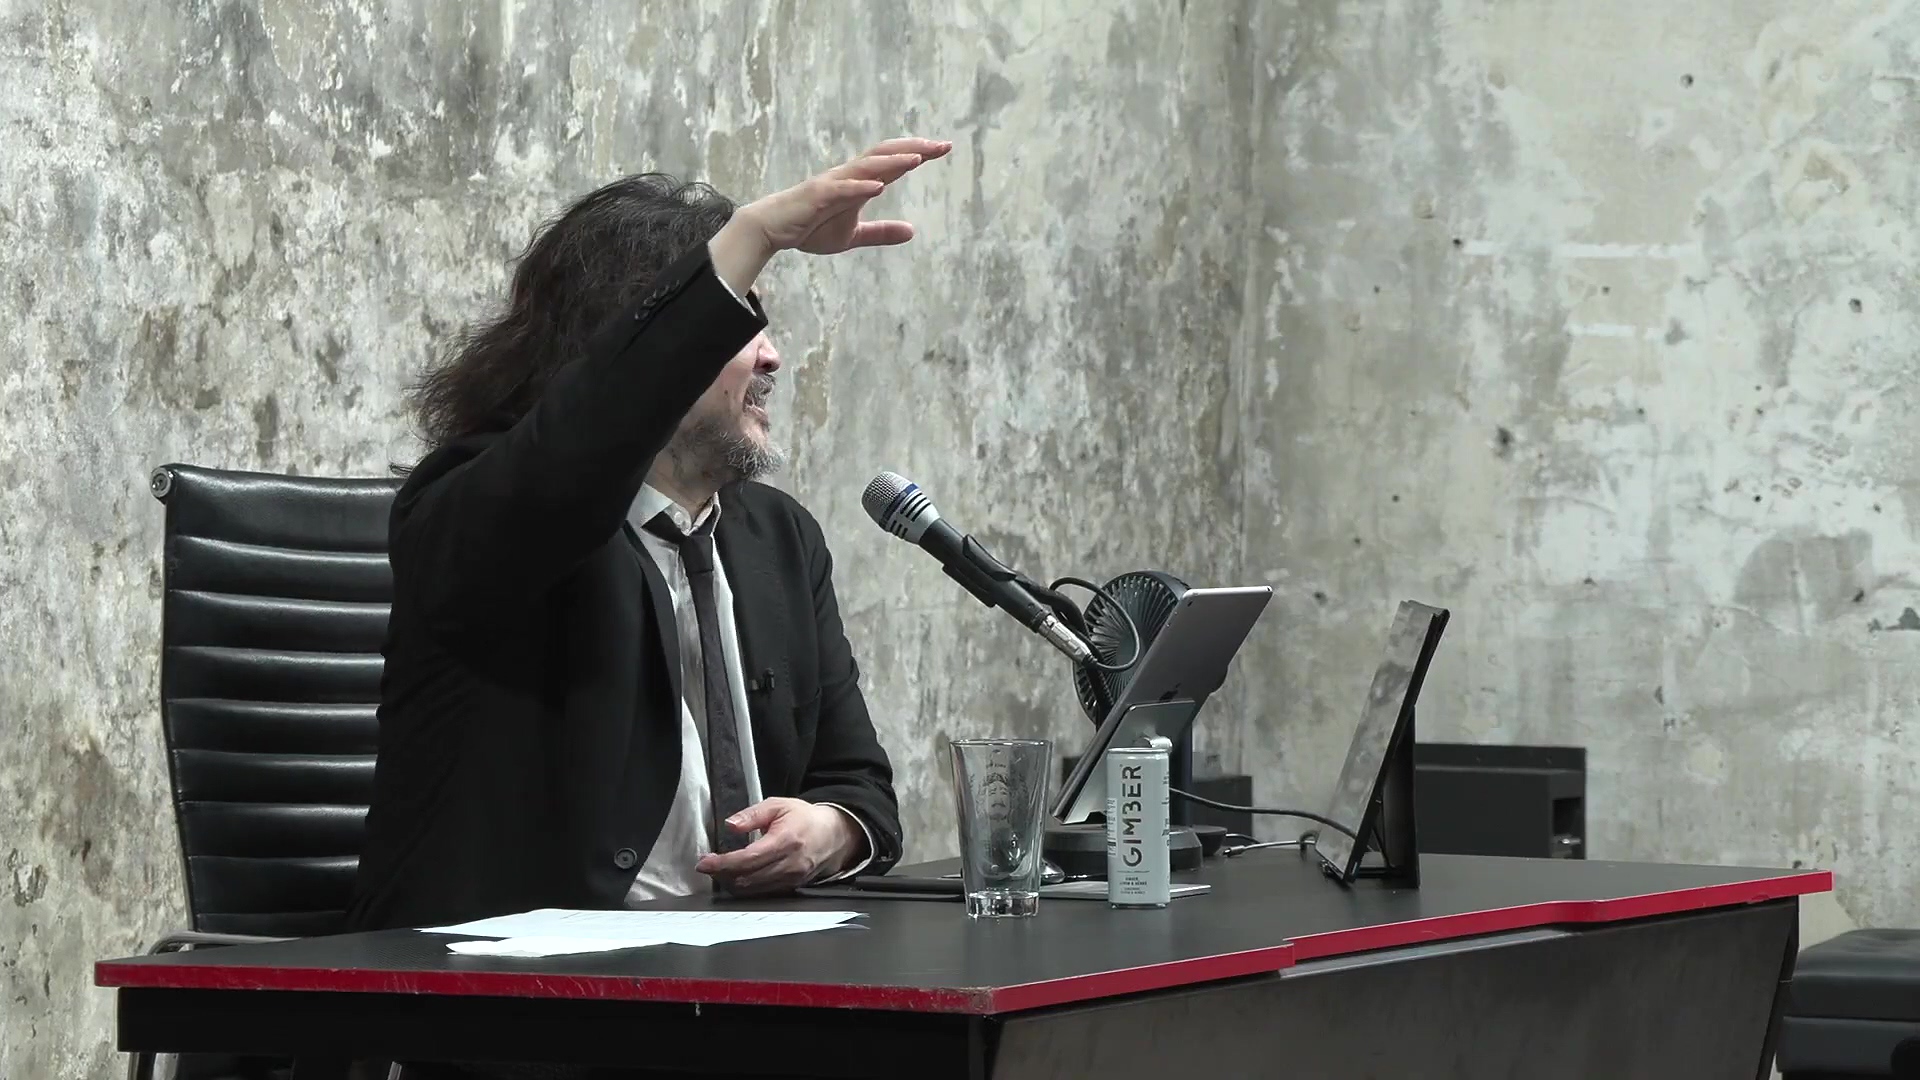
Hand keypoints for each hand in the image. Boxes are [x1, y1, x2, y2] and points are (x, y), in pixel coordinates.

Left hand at [696, 798, 863, 894]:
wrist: (833, 834)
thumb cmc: (804, 818)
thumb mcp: (777, 805)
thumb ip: (752, 814)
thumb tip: (731, 825)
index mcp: (785, 841)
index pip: (747, 859)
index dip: (722, 863)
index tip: (704, 862)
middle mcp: (789, 864)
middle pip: (747, 878)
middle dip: (721, 874)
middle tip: (707, 865)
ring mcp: (791, 879)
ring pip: (752, 889)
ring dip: (730, 882)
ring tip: (718, 870)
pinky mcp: (790, 887)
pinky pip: (761, 892)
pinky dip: (744, 886)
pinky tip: (735, 876)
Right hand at [707, 137, 950, 291]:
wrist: (773, 230)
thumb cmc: (810, 228)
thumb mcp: (853, 235)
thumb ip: (881, 232)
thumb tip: (912, 232)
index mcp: (858, 182)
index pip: (893, 162)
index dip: (918, 153)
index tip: (944, 147)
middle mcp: (848, 176)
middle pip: (884, 155)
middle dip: (913, 149)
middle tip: (942, 145)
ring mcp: (832, 183)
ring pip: (866, 167)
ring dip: (892, 162)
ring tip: (917, 159)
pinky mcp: (817, 196)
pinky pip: (841, 190)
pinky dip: (860, 187)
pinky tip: (878, 186)